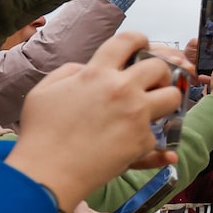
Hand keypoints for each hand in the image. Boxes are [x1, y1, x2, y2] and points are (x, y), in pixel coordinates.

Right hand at [6, 32, 180, 209]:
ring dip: (166, 100)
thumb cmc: (40, 133)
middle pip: (160, 67)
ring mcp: (136, 115)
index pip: (128, 41)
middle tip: (152, 83)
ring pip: (172, 97)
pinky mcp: (142, 141)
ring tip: (153, 109)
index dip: (139, 40)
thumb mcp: (45, 90)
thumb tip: (87, 69)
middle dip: (160, 72)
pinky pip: (158, 135)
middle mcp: (121, 89)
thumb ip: (70, 72)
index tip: (143, 46)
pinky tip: (137, 144)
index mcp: (96, 73)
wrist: (48, 172)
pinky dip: (149, 140)